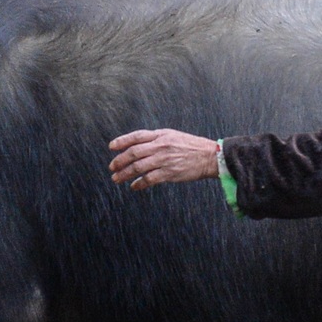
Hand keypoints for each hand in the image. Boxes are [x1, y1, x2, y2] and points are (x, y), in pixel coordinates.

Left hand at [107, 129, 221, 190]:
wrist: (210, 157)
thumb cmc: (192, 146)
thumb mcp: (173, 136)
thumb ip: (156, 139)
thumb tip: (139, 145)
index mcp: (161, 135)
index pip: (136, 136)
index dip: (122, 141)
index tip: (111, 147)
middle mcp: (161, 146)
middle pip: (133, 153)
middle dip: (120, 161)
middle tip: (112, 167)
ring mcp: (164, 160)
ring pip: (138, 167)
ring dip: (125, 173)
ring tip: (117, 178)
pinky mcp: (169, 173)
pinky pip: (149, 179)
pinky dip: (139, 183)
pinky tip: (134, 186)